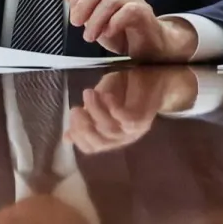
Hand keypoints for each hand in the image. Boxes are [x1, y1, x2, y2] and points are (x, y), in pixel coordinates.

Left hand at [64, 0, 197, 61]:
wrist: (149, 49)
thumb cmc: (123, 35)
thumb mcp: (95, 21)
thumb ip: (82, 7)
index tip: (73, 15)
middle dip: (84, 5)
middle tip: (77, 24)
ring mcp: (135, 0)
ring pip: (111, 0)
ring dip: (96, 20)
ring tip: (90, 37)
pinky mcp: (145, 13)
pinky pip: (128, 11)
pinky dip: (114, 23)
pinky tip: (107, 34)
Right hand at [65, 69, 197, 153]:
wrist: (156, 75)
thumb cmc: (127, 88)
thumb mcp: (101, 101)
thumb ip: (87, 117)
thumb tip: (66, 137)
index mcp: (113, 137)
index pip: (91, 148)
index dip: (78, 136)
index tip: (71, 116)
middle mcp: (124, 138)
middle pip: (99, 143)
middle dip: (83, 127)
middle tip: (75, 108)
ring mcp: (135, 130)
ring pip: (109, 130)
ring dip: (95, 112)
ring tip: (88, 93)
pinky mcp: (144, 118)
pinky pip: (125, 120)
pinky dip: (112, 108)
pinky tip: (105, 95)